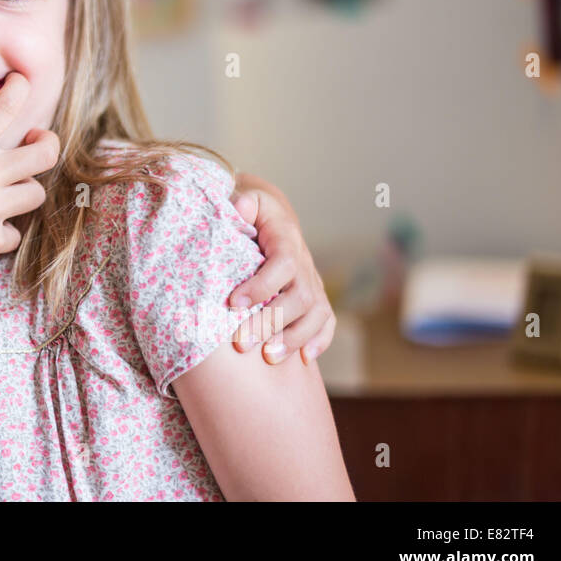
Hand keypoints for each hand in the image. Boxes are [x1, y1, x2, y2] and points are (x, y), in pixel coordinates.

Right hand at [0, 71, 59, 277]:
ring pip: (36, 193)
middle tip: (34, 139)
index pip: (9, 105)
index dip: (20, 86)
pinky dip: (8, 227)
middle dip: (47, 141)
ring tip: (14, 181)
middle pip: (46, 153)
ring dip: (28, 185)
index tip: (17, 83)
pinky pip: (15, 232)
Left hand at [227, 175, 334, 365]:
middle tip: (242, 343)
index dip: (261, 286)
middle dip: (272, 322)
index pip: (282, 264)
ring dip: (295, 338)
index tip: (233, 303)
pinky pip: (327, 321)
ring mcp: (313, 282)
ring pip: (316, 314)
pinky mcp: (316, 298)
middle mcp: (304, 264)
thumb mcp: (248, 200)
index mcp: (287, 241)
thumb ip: (244, 203)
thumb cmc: (252, 213)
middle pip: (300, 297)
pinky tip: (304, 359)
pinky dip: (320, 341)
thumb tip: (240, 208)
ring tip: (269, 357)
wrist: (273, 219)